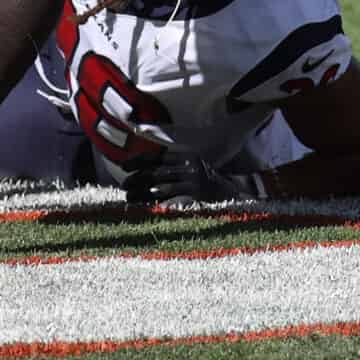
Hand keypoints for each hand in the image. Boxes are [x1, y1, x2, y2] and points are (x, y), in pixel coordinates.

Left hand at [123, 156, 266, 208]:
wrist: (236, 196)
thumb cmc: (210, 185)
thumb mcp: (194, 169)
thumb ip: (175, 168)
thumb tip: (148, 176)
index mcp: (188, 155)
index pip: (159, 156)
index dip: (140, 160)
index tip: (124, 167)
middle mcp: (190, 165)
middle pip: (156, 171)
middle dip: (138, 179)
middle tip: (124, 187)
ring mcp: (194, 179)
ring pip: (161, 185)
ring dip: (142, 193)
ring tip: (129, 199)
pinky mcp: (197, 194)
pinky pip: (173, 198)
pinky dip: (159, 201)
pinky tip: (148, 204)